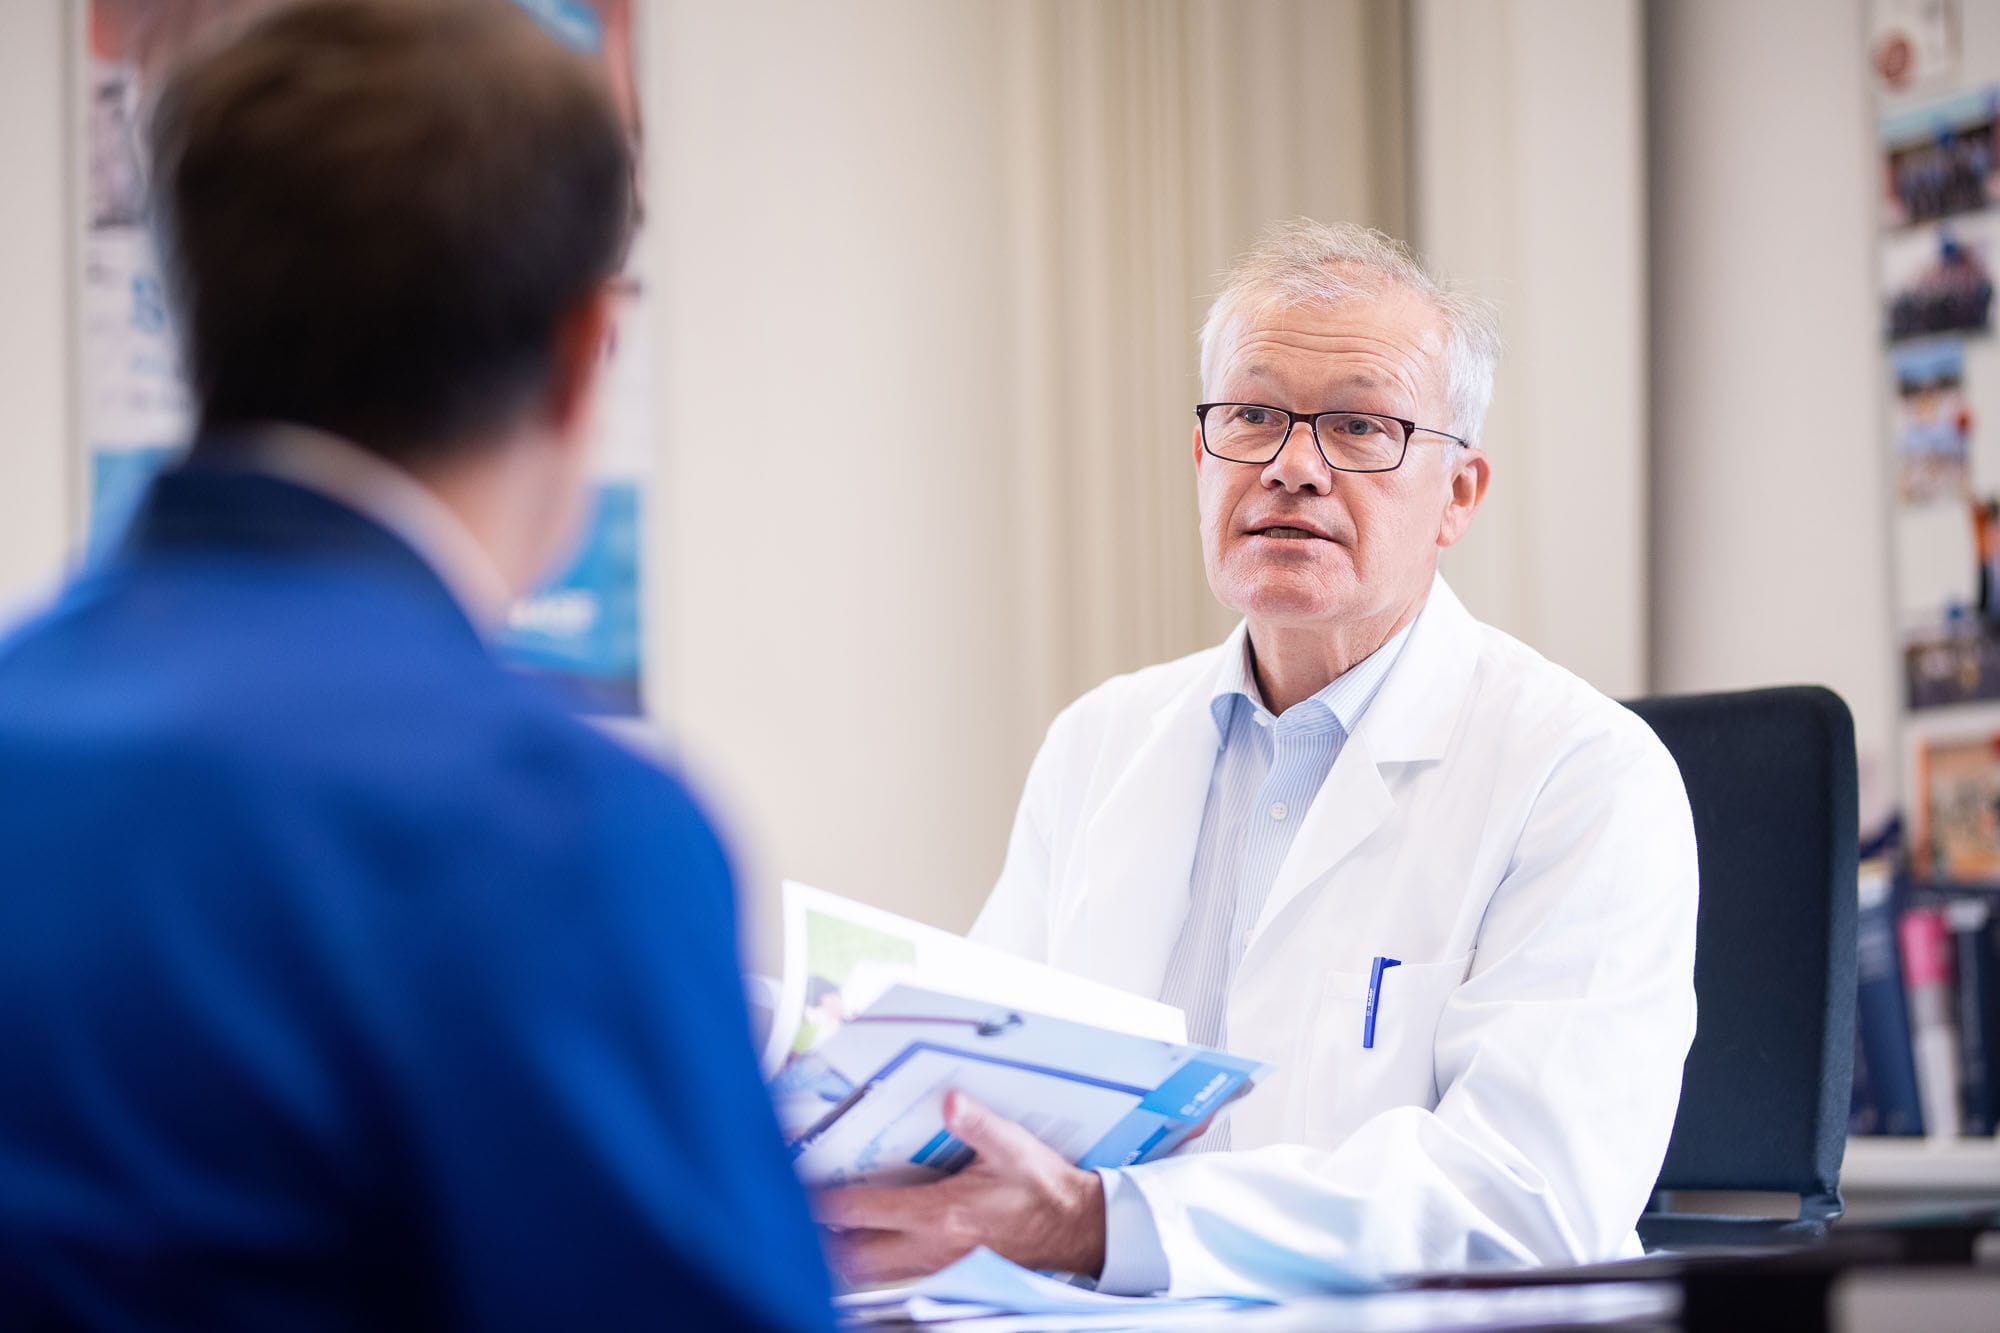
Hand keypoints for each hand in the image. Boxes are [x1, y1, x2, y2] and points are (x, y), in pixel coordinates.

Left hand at [814, 1089, 1106, 1283]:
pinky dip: (872, 1263)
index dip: (823, 1200)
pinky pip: (893, 1277)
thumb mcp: (1011, 1146)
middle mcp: (930, 1248)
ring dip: (844, 1253)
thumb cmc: (1040, 1187)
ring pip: (870, 1273)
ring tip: (825, 1228)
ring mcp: (936, 1267)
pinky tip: (868, 1242)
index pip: (861, 1212)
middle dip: (823, 1237)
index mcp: (938, 1215)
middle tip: (801, 1212)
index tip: (798, 1183)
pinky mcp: (947, 1276)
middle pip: (852, 1255)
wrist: (1073, 1228)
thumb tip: (950, 1100)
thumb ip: (977, 1123)